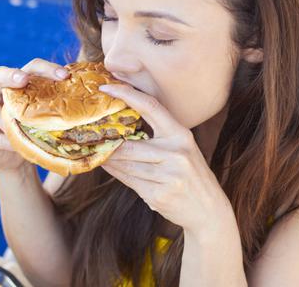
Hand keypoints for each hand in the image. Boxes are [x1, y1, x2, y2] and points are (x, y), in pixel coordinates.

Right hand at [0, 58, 69, 172]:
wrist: (17, 158)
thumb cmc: (38, 133)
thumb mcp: (50, 119)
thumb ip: (64, 107)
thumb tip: (102, 100)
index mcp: (20, 86)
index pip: (30, 68)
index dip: (45, 68)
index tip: (64, 75)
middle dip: (10, 75)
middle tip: (22, 80)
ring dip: (7, 119)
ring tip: (25, 130)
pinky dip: (3, 141)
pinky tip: (16, 146)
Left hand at [98, 84, 233, 234]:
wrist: (209, 211)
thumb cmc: (191, 176)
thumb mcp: (182, 150)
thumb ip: (158, 137)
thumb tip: (121, 126)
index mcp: (181, 135)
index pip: (151, 107)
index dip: (127, 94)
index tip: (106, 87)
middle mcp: (176, 153)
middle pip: (130, 145)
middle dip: (108, 143)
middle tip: (90, 134)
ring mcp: (168, 176)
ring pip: (126, 165)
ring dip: (108, 160)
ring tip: (96, 152)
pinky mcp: (159, 195)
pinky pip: (129, 181)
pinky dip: (116, 173)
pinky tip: (108, 166)